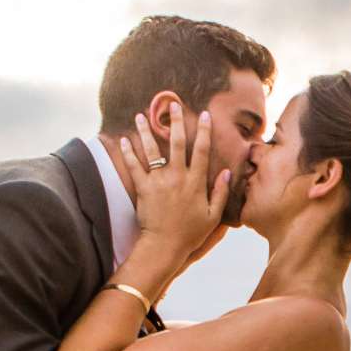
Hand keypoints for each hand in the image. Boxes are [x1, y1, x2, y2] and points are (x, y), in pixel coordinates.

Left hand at [117, 102, 231, 272]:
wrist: (165, 246)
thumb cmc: (191, 233)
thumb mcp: (213, 216)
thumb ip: (221, 193)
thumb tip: (226, 172)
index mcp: (196, 182)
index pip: (201, 151)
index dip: (204, 131)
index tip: (205, 115)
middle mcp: (178, 177)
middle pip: (177, 143)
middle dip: (175, 121)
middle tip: (172, 104)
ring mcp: (159, 181)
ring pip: (151, 150)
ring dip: (145, 131)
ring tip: (141, 115)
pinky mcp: (143, 188)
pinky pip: (134, 166)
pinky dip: (128, 152)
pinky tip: (123, 139)